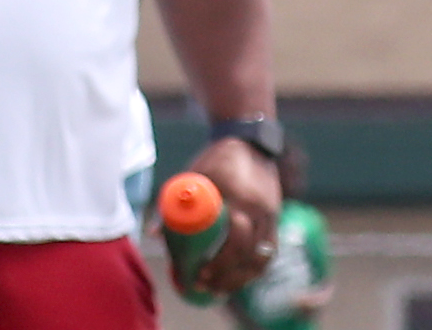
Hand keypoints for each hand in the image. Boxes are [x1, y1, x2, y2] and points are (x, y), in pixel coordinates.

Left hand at [178, 137, 282, 295]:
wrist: (251, 142)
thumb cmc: (216, 159)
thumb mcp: (193, 175)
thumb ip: (175, 203)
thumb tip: (153, 233)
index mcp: (238, 197)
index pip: (234, 239)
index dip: (219, 262)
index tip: (199, 274)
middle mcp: (259, 210)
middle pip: (248, 255)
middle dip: (227, 276)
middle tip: (205, 287)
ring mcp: (271, 216)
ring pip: (262, 258)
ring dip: (242, 278)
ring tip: (220, 289)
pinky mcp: (277, 220)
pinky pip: (269, 252)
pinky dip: (253, 268)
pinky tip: (237, 277)